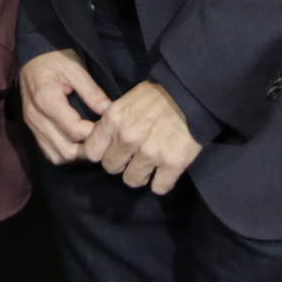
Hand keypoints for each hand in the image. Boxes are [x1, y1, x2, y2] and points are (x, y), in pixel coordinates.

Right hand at [18, 49, 109, 164]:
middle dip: (88, 149)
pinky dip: (65, 154)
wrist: (32, 58)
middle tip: (103, 138)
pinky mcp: (32, 129)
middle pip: (66, 149)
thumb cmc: (55, 59)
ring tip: (92, 143)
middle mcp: (36, 117)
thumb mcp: (76, 69)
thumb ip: (92, 91)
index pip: (75, 130)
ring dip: (77, 155)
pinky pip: (49, 152)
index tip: (107, 125)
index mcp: (46, 100)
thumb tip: (109, 111)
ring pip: (57, 156)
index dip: (94, 133)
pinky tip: (77, 144)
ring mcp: (32, 126)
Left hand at [79, 79, 201, 194]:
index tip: (111, 152)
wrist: (190, 92)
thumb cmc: (157, 94)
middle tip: (133, 158)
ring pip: (133, 181)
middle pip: (112, 168)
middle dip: (122, 164)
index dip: (101, 154)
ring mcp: (149, 153)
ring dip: (141, 175)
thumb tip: (104, 138)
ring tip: (151, 165)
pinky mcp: (172, 164)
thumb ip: (114, 122)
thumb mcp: (126, 101)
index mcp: (113, 121)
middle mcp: (127, 139)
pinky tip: (166, 172)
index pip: (92, 152)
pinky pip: (159, 188)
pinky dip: (162, 183)